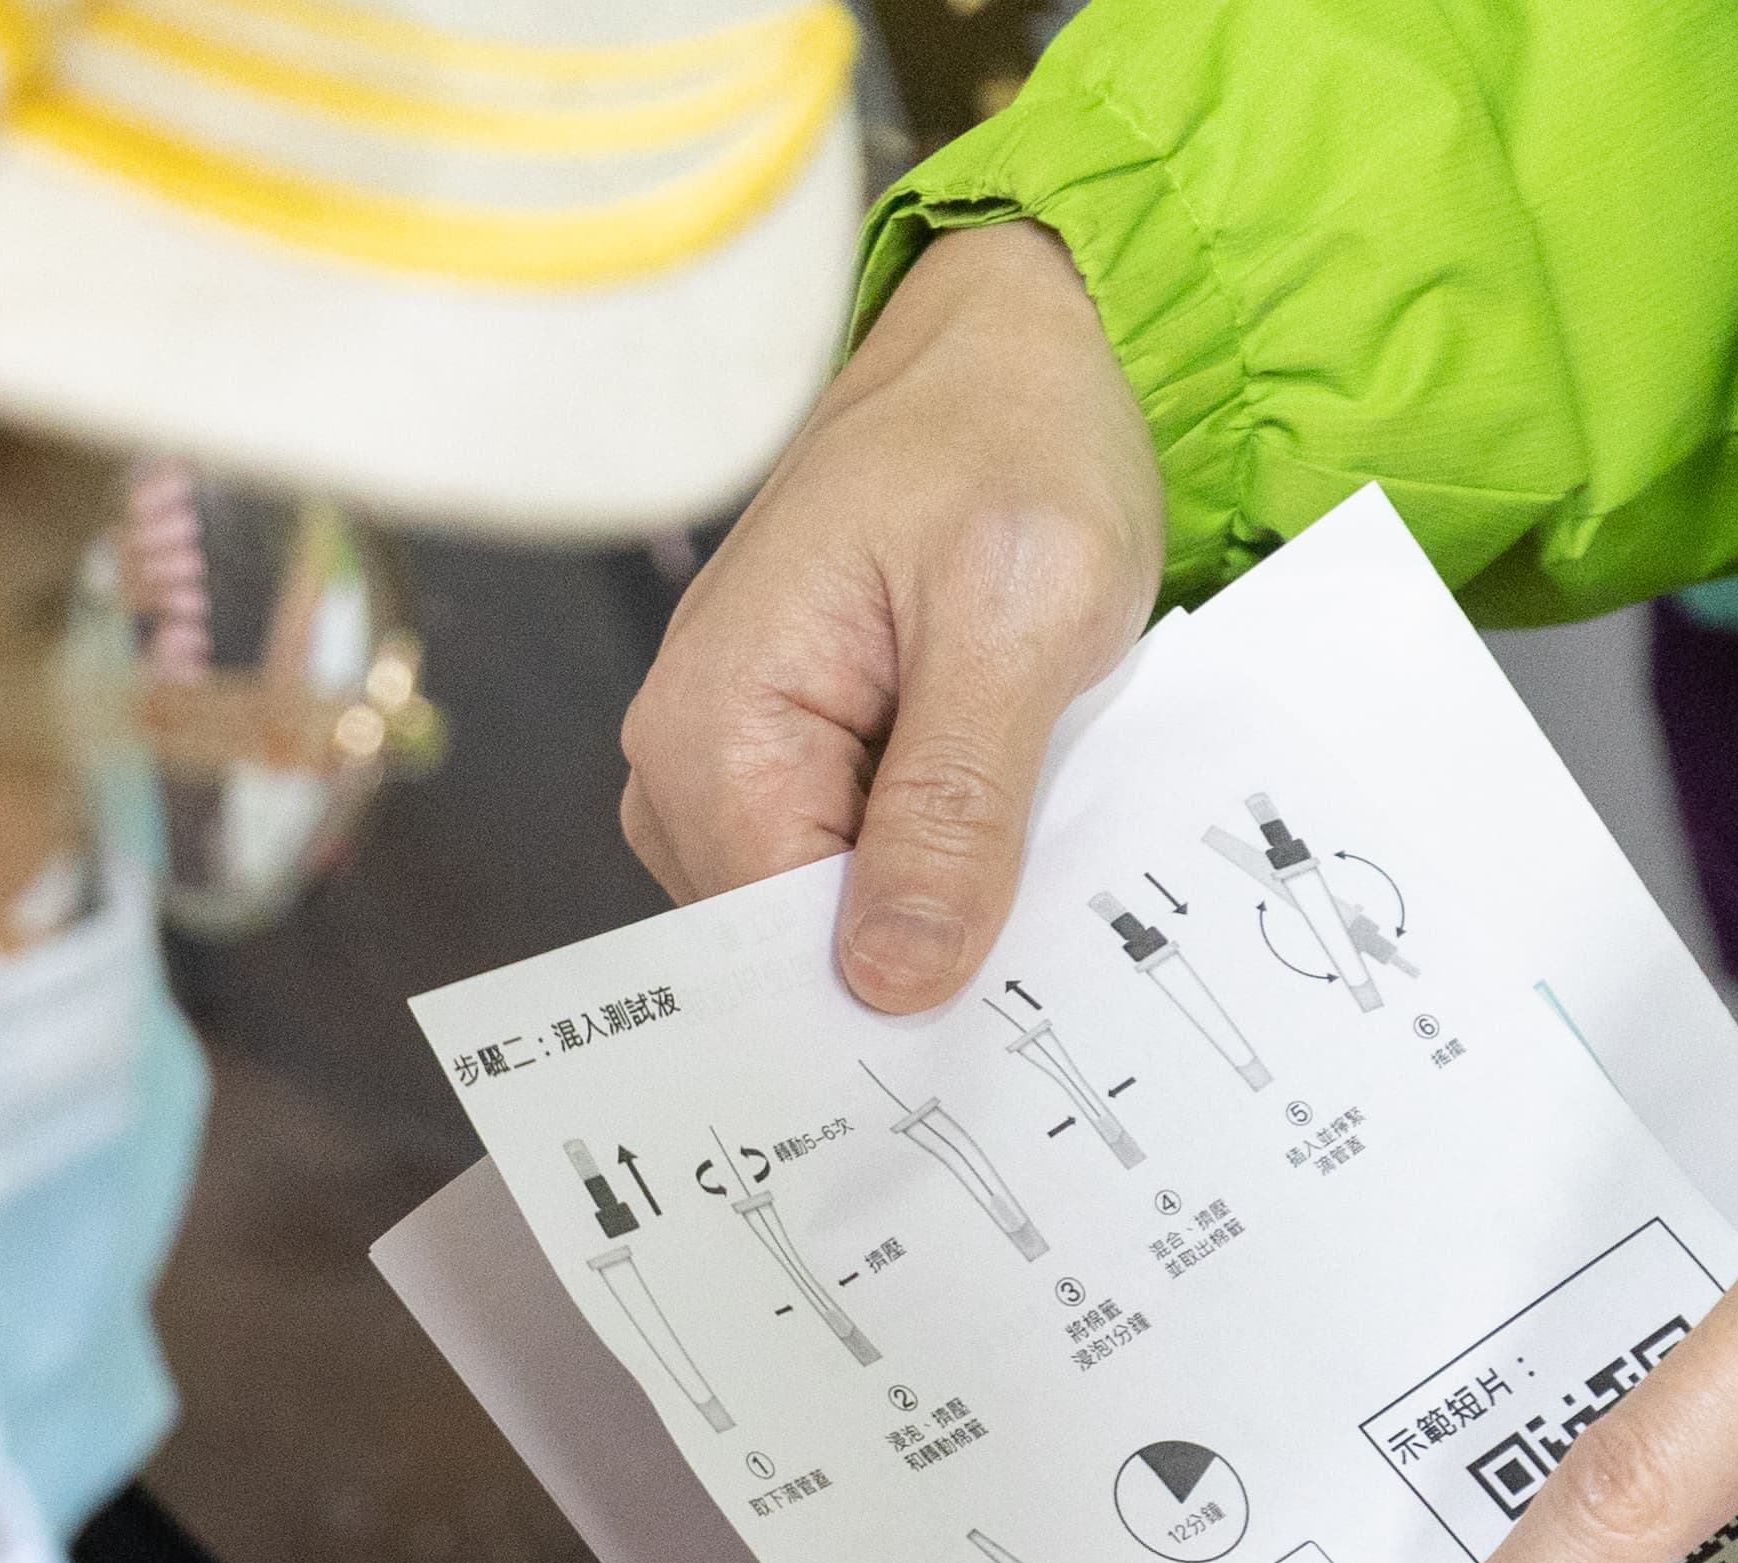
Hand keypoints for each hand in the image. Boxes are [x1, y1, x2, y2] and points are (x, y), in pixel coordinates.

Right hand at [615, 218, 1161, 1004]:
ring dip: (939, 911)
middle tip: (1052, 961)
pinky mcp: (786, 762)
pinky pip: (852, 866)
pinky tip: (1012, 838)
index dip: (887, 1000)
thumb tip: (891, 979)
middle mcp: (686, 758)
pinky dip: (937, 867)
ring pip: (829, 918)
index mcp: (714, 725)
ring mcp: (728, 765)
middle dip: (919, 961)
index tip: (999, 1039)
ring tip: (1042, 870)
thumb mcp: (1018, 618)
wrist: (1008, 348)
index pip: (776, 947)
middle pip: (793, 946)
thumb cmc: (1010, 443)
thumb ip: (954, 804)